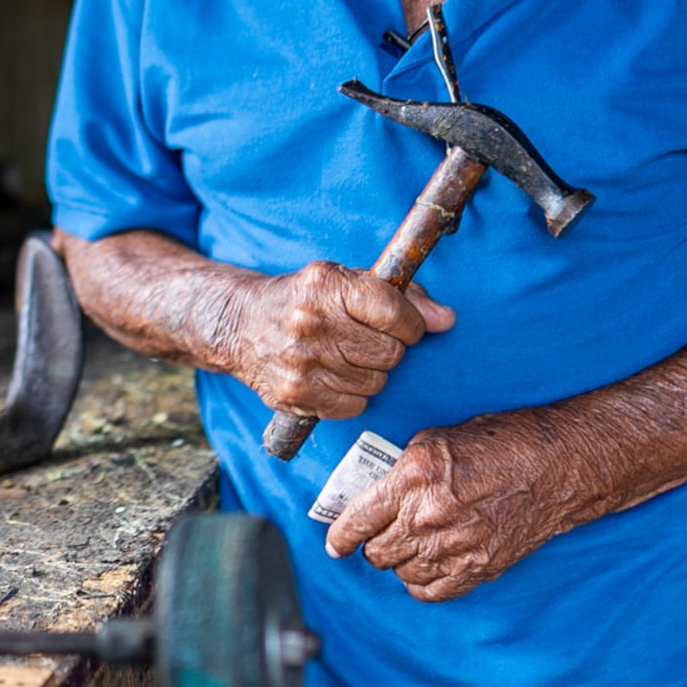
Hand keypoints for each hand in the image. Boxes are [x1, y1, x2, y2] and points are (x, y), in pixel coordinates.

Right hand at [222, 262, 453, 421]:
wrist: (241, 326)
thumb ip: (403, 296)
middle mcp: (310, 322)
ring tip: (345, 356)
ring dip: (369, 373)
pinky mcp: (296, 394)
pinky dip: (352, 395)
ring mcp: (301, 361)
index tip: (404, 326)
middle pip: (391, 353)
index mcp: (326, 285)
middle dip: (389, 349)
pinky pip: (355, 405)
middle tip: (367, 341)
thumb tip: (446, 320)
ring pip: (376, 382)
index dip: (411, 324)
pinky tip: (333, 376)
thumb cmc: (304, 300)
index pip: (394, 312)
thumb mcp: (346, 281)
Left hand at [323, 422, 579, 600]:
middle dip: (372, 544)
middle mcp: (429, 517)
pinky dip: (422, 581)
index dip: (340, 537)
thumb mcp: (435, 440)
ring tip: (409, 545)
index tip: (335, 544)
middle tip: (379, 535)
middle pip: (376, 553)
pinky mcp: (479, 569)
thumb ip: (400, 472)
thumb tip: (373, 495)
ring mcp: (455, 547)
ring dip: (399, 561)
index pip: (356, 521)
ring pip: (400, 572)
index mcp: (412, 480)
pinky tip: (426, 565)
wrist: (556, 466)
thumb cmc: (501, 443)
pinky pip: (430, 591)